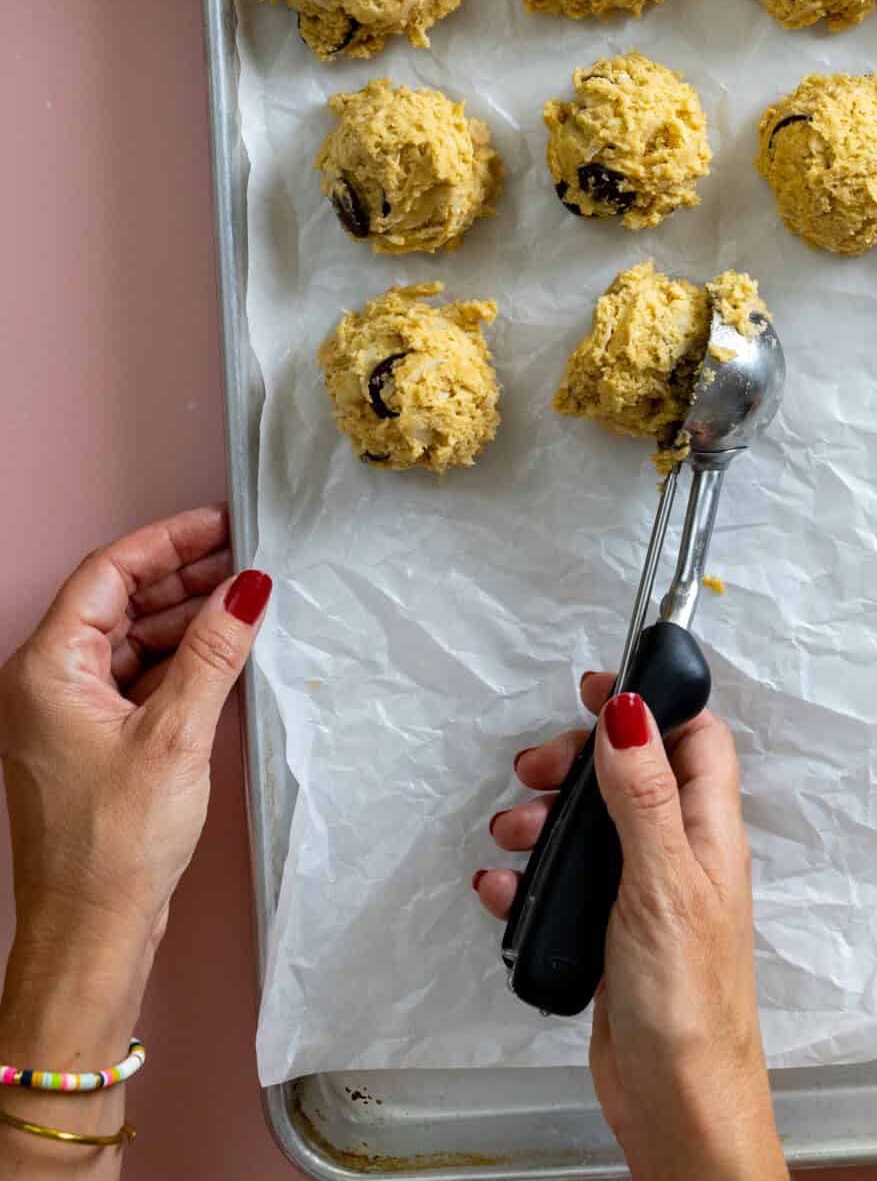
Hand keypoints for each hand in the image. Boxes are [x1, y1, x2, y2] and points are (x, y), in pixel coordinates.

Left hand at [0, 506, 270, 1167]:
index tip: (220, 522)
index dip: (166, 540)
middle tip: (244, 556)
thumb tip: (248, 586)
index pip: (107, 574)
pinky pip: (134, 678)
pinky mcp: (91, 743)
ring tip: (244, 600)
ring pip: (128, 639)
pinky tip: (222, 654)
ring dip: (183, 617)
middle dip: (180, 575)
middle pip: (116, 601)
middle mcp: (47, 683)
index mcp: (47, 669)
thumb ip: (214, 652)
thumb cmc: (115, 844)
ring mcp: (67, 714)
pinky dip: (177, 659)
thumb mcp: (175, 735)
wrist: (92, 935)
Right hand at [476, 676, 786, 1180]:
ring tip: (511, 834)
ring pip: (589, 828)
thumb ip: (644, 792)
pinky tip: (502, 888)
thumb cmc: (688, 1000)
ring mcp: (643, 895)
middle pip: (628, 773)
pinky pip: (563, 885)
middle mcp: (680, 854)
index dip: (649, 703)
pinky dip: (527, 879)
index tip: (593, 690)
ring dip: (544, 821)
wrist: (677, 1104)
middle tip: (535, 771)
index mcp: (709, 829)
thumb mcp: (662, 879)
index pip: (693, 736)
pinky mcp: (608, 934)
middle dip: (576, 763)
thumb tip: (630, 709)